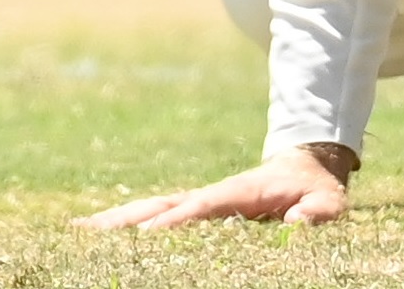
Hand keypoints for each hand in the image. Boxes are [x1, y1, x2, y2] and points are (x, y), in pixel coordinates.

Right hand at [74, 144, 355, 228]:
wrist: (304, 168)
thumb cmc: (316, 190)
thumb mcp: (329, 201)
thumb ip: (318, 211)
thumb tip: (298, 222)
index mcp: (238, 193)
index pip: (202, 208)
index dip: (175, 220)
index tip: (146, 233)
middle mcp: (208, 196)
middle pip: (159, 207)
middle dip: (125, 220)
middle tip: (83, 231)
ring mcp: (196, 202)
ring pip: (147, 211)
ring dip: (113, 222)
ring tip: (75, 232)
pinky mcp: (190, 211)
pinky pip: (152, 217)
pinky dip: (122, 225)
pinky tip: (94, 236)